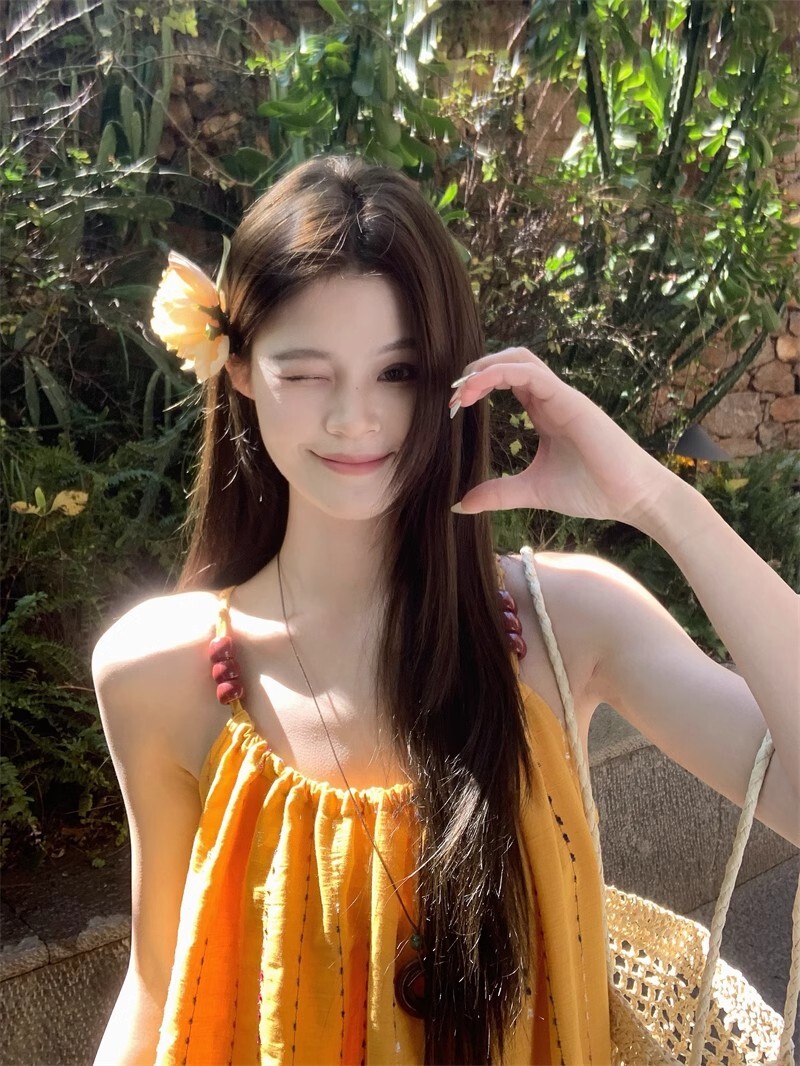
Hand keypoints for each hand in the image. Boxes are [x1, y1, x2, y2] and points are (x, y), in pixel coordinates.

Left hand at [450, 348, 675, 525]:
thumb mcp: (532, 491)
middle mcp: (552, 398)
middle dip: (476, 371)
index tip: (453, 407)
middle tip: (452, 396)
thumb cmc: (592, 490)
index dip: (477, 386)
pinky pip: (533, 375)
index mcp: (544, 411)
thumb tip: (460, 504)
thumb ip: (498, 493)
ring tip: (461, 389)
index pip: (506, 380)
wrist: (632, 499)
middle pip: (510, 361)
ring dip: (485, 367)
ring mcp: (562, 397)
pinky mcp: (572, 402)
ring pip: (520, 359)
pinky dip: (501, 374)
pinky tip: (477, 388)